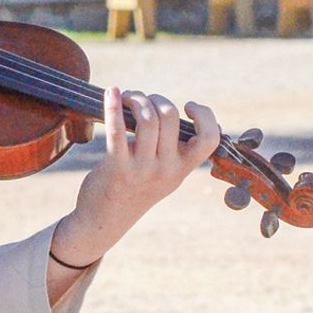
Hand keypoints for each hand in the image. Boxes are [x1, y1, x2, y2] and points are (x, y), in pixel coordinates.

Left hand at [53, 86, 220, 265]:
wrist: (102, 221)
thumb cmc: (132, 189)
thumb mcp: (162, 175)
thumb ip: (171, 150)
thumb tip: (169, 112)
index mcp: (183, 169)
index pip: (209, 139)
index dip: (205, 116)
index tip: (188, 106)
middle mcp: (167, 170)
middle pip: (170, 117)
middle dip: (155, 98)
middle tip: (140, 99)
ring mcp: (143, 170)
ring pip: (148, 119)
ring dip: (136, 99)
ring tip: (125, 97)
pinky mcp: (117, 168)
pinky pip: (118, 130)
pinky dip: (113, 106)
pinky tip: (111, 91)